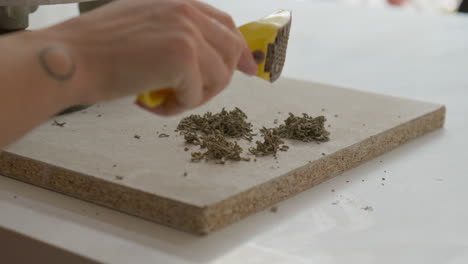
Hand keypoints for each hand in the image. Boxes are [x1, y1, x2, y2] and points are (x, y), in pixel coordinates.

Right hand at [43, 0, 256, 114]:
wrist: (69, 59)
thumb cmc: (97, 49)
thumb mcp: (141, 25)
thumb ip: (174, 32)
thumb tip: (199, 55)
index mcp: (178, 3)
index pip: (225, 24)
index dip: (239, 49)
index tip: (249, 68)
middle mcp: (186, 12)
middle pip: (231, 50)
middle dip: (220, 79)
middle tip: (196, 96)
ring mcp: (187, 32)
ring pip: (219, 76)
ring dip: (197, 96)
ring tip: (165, 100)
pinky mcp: (182, 57)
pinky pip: (197, 94)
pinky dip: (178, 106)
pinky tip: (153, 104)